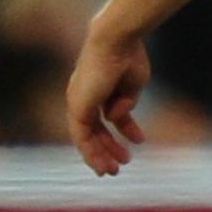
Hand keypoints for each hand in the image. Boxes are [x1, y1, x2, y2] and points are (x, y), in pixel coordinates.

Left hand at [68, 31, 151, 175]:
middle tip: (123, 164)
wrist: (117, 41)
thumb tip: (117, 116)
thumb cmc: (129, 57)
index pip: (105, 119)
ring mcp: (78, 104)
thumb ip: (126, 103)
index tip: (135, 144)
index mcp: (97, 91)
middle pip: (95, 131)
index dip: (120, 133)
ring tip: (116, 170)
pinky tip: (114, 154)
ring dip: (101, 155)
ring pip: (87, 138)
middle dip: (109, 149)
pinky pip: (84, 136)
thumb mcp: (134, 86)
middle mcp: (83, 98)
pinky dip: (96, 148)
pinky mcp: (77, 109)